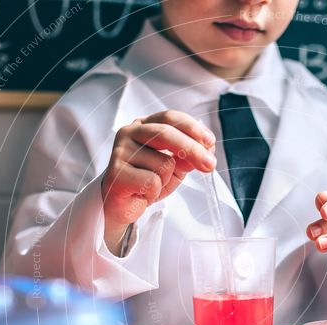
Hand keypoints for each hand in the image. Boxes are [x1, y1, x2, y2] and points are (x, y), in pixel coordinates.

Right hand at [101, 110, 216, 253]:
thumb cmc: (146, 181)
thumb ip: (188, 157)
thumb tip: (205, 151)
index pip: (170, 118)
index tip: (210, 142)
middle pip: (166, 134)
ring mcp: (120, 151)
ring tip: (153, 185)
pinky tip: (142, 193)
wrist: (121, 205)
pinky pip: (152, 181)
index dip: (193, 128)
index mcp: (143, 125)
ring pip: (163, 162)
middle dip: (193, 150)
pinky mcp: (116, 172)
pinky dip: (155, 191)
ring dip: (167, 179)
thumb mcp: (174, 167)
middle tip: (210, 165)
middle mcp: (129, 133)